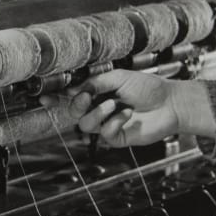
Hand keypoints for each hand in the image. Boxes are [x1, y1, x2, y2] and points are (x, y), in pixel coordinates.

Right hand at [39, 70, 215, 147]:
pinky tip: (128, 114)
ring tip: (116, 104)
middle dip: (78, 105)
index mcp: (98, 93)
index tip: (45, 96)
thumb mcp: (118, 77)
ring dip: (99, 113)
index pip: (72, 96)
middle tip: (88, 98)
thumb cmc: (148, 87)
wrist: (170, 103)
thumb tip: (75, 88)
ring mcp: (108, 124)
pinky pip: (104, 133)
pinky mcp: (117, 138)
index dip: (57, 97)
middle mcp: (100, 109)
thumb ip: (95, 83)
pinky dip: (115, 122)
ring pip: (86, 125)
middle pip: (74, 112)